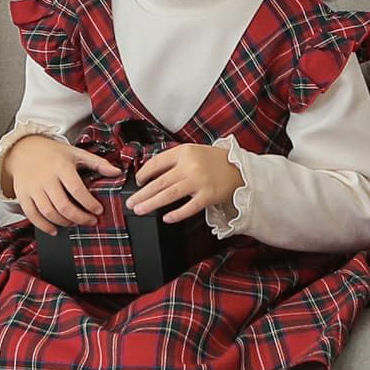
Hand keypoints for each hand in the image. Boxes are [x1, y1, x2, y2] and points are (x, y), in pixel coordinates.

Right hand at [3, 135, 122, 236]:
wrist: (24, 149)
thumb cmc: (53, 153)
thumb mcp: (76, 154)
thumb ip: (97, 163)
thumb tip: (117, 172)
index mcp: (61, 166)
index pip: (77, 189)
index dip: (89, 203)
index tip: (99, 210)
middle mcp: (45, 178)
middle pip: (63, 205)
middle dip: (80, 218)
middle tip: (90, 221)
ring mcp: (32, 187)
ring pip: (49, 213)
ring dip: (64, 222)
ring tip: (75, 223)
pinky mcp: (22, 195)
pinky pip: (32, 215)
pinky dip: (44, 226)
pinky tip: (55, 229)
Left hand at [125, 144, 244, 223]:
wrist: (239, 169)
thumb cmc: (213, 161)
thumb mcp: (192, 152)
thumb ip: (173, 160)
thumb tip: (149, 174)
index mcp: (183, 152)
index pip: (156, 163)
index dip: (143, 174)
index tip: (137, 183)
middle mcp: (190, 165)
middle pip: (159, 182)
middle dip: (142, 194)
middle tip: (130, 203)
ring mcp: (199, 181)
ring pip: (170, 194)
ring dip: (152, 203)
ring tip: (140, 209)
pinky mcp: (208, 195)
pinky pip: (189, 207)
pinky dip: (177, 214)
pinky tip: (166, 218)